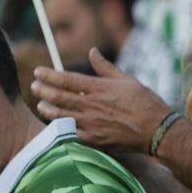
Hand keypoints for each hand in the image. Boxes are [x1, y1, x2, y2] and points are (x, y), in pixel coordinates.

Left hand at [33, 48, 172, 152]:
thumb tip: (92, 51)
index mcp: (99, 88)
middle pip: (59, 97)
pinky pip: (71, 134)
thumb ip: (105, 67)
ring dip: (47, 109)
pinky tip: (54, 126)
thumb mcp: (126, 80)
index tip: (38, 71)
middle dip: (43, 90)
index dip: (49, 75)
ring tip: (41, 105)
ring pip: (61, 116)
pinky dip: (60, 129)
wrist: (157, 131)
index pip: (66, 79)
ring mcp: (91, 124)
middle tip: (34, 86)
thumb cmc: (145, 102)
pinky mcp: (94, 141)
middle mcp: (92, 105)